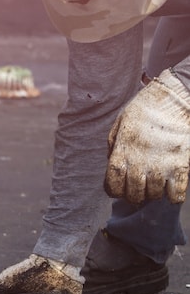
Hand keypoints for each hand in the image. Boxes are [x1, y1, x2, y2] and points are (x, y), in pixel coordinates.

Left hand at [106, 69, 189, 203]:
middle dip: (135, 195)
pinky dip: (174, 196)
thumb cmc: (145, 108)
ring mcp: (160, 166)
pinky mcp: (181, 165)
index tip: (120, 187)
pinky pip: (176, 194)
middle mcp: (139, 164)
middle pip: (133, 195)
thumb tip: (112, 163)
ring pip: (154, 196)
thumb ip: (115, 147)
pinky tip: (173, 189)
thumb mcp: (120, 125)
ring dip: (154, 193)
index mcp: (121, 154)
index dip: (115, 191)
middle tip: (140, 187)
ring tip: (156, 182)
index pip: (112, 187)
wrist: (174, 97)